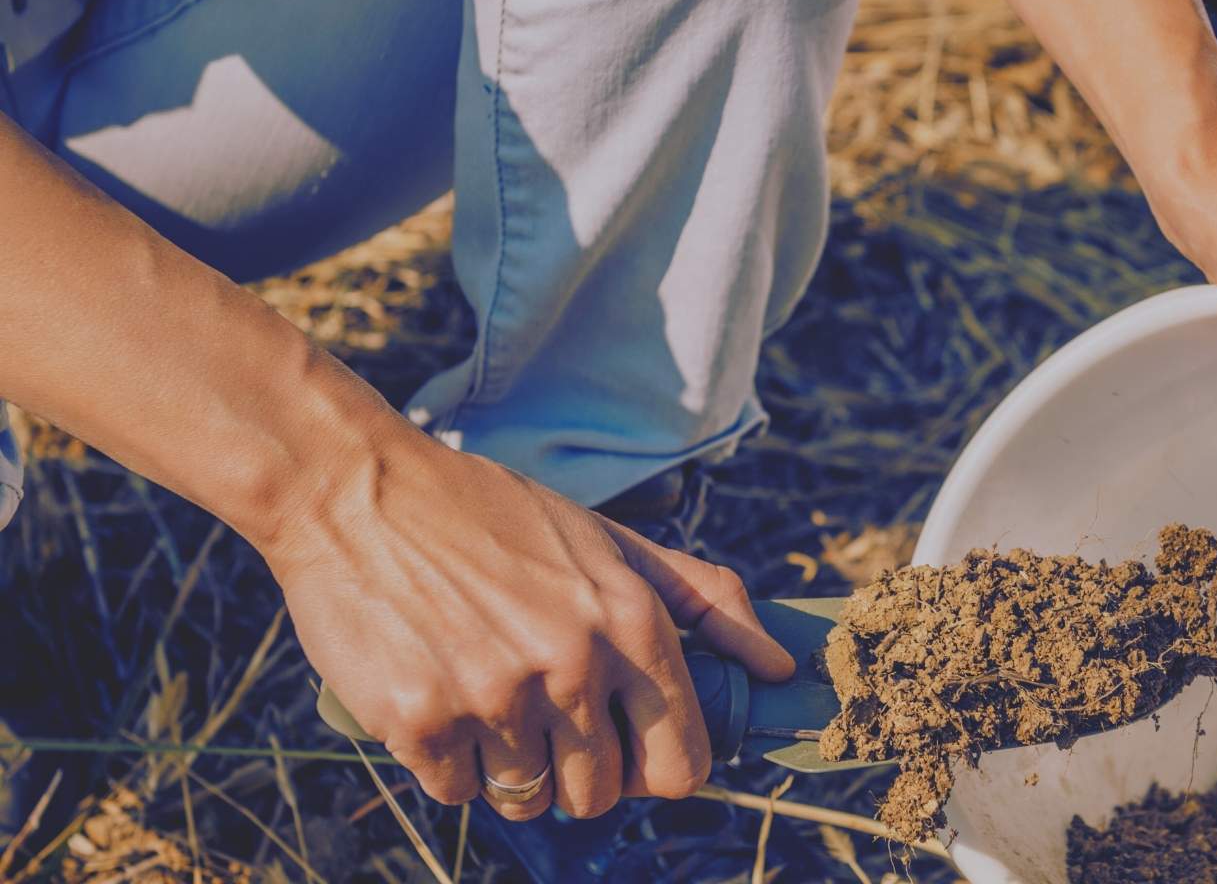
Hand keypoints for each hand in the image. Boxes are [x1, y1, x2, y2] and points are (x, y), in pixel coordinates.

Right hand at [261, 435, 793, 819]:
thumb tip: (781, 666)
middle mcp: (571, 664)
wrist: (360, 491)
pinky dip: (451, 763)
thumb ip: (704, 601)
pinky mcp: (419, 722)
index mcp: (630, 620)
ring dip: (514, 769)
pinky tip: (441, 696)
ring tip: (491, 697)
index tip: (631, 747)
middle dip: (580, 770)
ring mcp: (494, 698)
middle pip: (603, 795)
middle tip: (546, 714)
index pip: (684, 762)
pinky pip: (458, 793)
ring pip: (529, 800)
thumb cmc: (493, 513)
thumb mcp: (610, 541)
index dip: (660, 768)